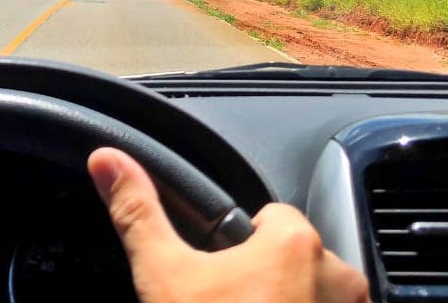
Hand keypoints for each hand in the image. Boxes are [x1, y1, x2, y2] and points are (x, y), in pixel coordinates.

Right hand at [88, 147, 370, 302]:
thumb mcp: (163, 277)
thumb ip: (138, 213)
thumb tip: (107, 159)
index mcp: (295, 243)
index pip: (270, 218)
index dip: (240, 247)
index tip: (221, 279)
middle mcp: (341, 277)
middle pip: (296, 262)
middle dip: (268, 284)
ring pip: (317, 299)